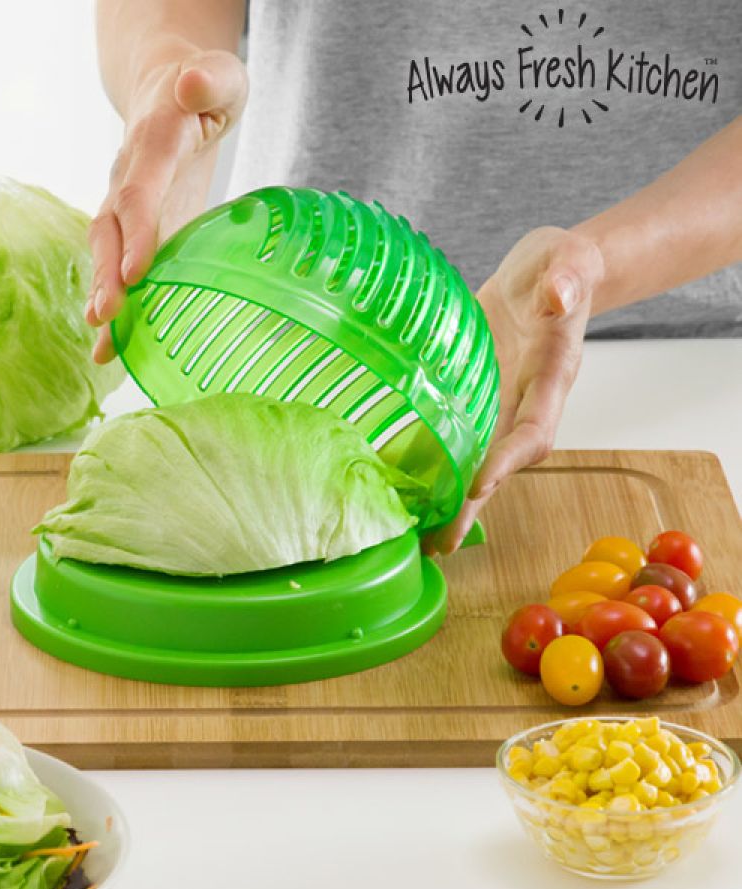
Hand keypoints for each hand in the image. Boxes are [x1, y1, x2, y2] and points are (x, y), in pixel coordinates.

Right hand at [85, 49, 246, 362]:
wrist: (169, 91)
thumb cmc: (205, 89)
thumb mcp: (222, 75)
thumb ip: (210, 79)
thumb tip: (192, 84)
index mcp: (155, 142)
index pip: (142, 187)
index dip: (137, 229)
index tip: (134, 271)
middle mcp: (129, 177)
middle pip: (110, 228)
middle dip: (106, 273)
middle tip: (105, 315)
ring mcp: (125, 205)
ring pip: (105, 253)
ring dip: (103, 297)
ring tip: (103, 345)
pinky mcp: (133, 229)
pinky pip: (117, 266)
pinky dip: (115, 307)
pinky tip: (111, 350)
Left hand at [425, 227, 604, 554]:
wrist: (547, 273)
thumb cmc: (562, 269)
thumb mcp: (567, 263)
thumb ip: (567, 281)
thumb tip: (558, 295)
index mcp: (551, 378)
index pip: (534, 429)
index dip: (508, 461)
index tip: (478, 487)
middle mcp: (524, 402)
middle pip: (500, 464)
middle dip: (471, 505)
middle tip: (439, 544)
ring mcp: (497, 402)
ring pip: (473, 458)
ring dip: (448, 498)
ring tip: (416, 536)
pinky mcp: (473, 395)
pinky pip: (452, 434)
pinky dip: (431, 460)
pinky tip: (402, 482)